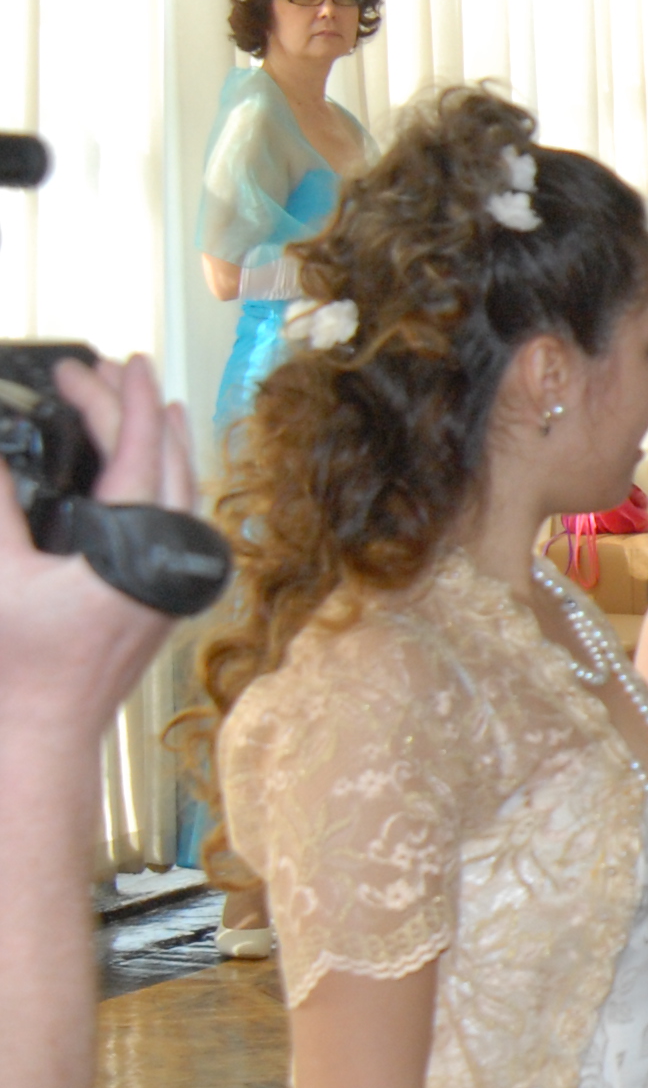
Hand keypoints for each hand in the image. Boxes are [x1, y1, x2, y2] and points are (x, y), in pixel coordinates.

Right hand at [0, 356, 196, 755]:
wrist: (48, 726)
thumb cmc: (23, 660)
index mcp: (135, 544)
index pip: (140, 451)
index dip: (124, 399)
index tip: (113, 361)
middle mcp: (170, 556)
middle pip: (168, 461)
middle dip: (139, 409)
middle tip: (108, 369)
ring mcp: (177, 576)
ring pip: (184, 490)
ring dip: (162, 442)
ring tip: (143, 402)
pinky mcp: (169, 593)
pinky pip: (180, 519)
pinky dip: (166, 481)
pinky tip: (149, 470)